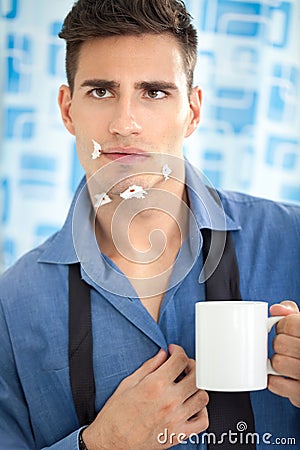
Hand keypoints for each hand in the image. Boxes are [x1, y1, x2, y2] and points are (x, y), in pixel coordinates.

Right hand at [83, 344, 208, 448]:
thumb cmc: (116, 416)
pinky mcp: (178, 435)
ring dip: (197, 387)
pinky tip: (192, 406)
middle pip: (195, 376)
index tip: (174, 352)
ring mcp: (176, 419)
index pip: (180, 360)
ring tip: (188, 385)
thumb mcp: (128, 384)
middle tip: (182, 365)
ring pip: (202, 397)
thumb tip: (162, 355)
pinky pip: (202, 422)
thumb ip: (149, 367)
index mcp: (155, 386)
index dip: (178, 351)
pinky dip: (202, 411)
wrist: (111, 443)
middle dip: (190, 365)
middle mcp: (169, 401)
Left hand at [268, 300, 299, 406]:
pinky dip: (275, 381)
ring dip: (277, 362)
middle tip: (286, 348)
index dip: (283, 326)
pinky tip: (283, 377)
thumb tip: (276, 309)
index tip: (287, 331)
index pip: (289, 323)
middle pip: (280, 343)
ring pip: (278, 363)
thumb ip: (292, 314)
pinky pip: (276, 384)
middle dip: (279, 344)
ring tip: (286, 362)